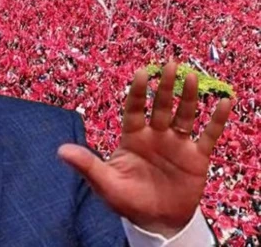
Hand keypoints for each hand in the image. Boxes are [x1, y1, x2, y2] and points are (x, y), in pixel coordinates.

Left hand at [58, 62, 231, 237]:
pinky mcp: (196, 157)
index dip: (138, 91)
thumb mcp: (105, 183)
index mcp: (132, 137)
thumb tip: (60, 151)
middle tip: (170, 63)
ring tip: (191, 76)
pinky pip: (208, 135)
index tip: (141, 72)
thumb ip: (87, 165)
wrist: (155, 220)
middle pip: (161, 105)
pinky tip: (223, 102)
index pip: (134, 108)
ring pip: (184, 115)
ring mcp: (177, 144)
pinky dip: (216, 120)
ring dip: (188, 97)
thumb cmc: (127, 199)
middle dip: (165, 86)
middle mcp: (155, 135)